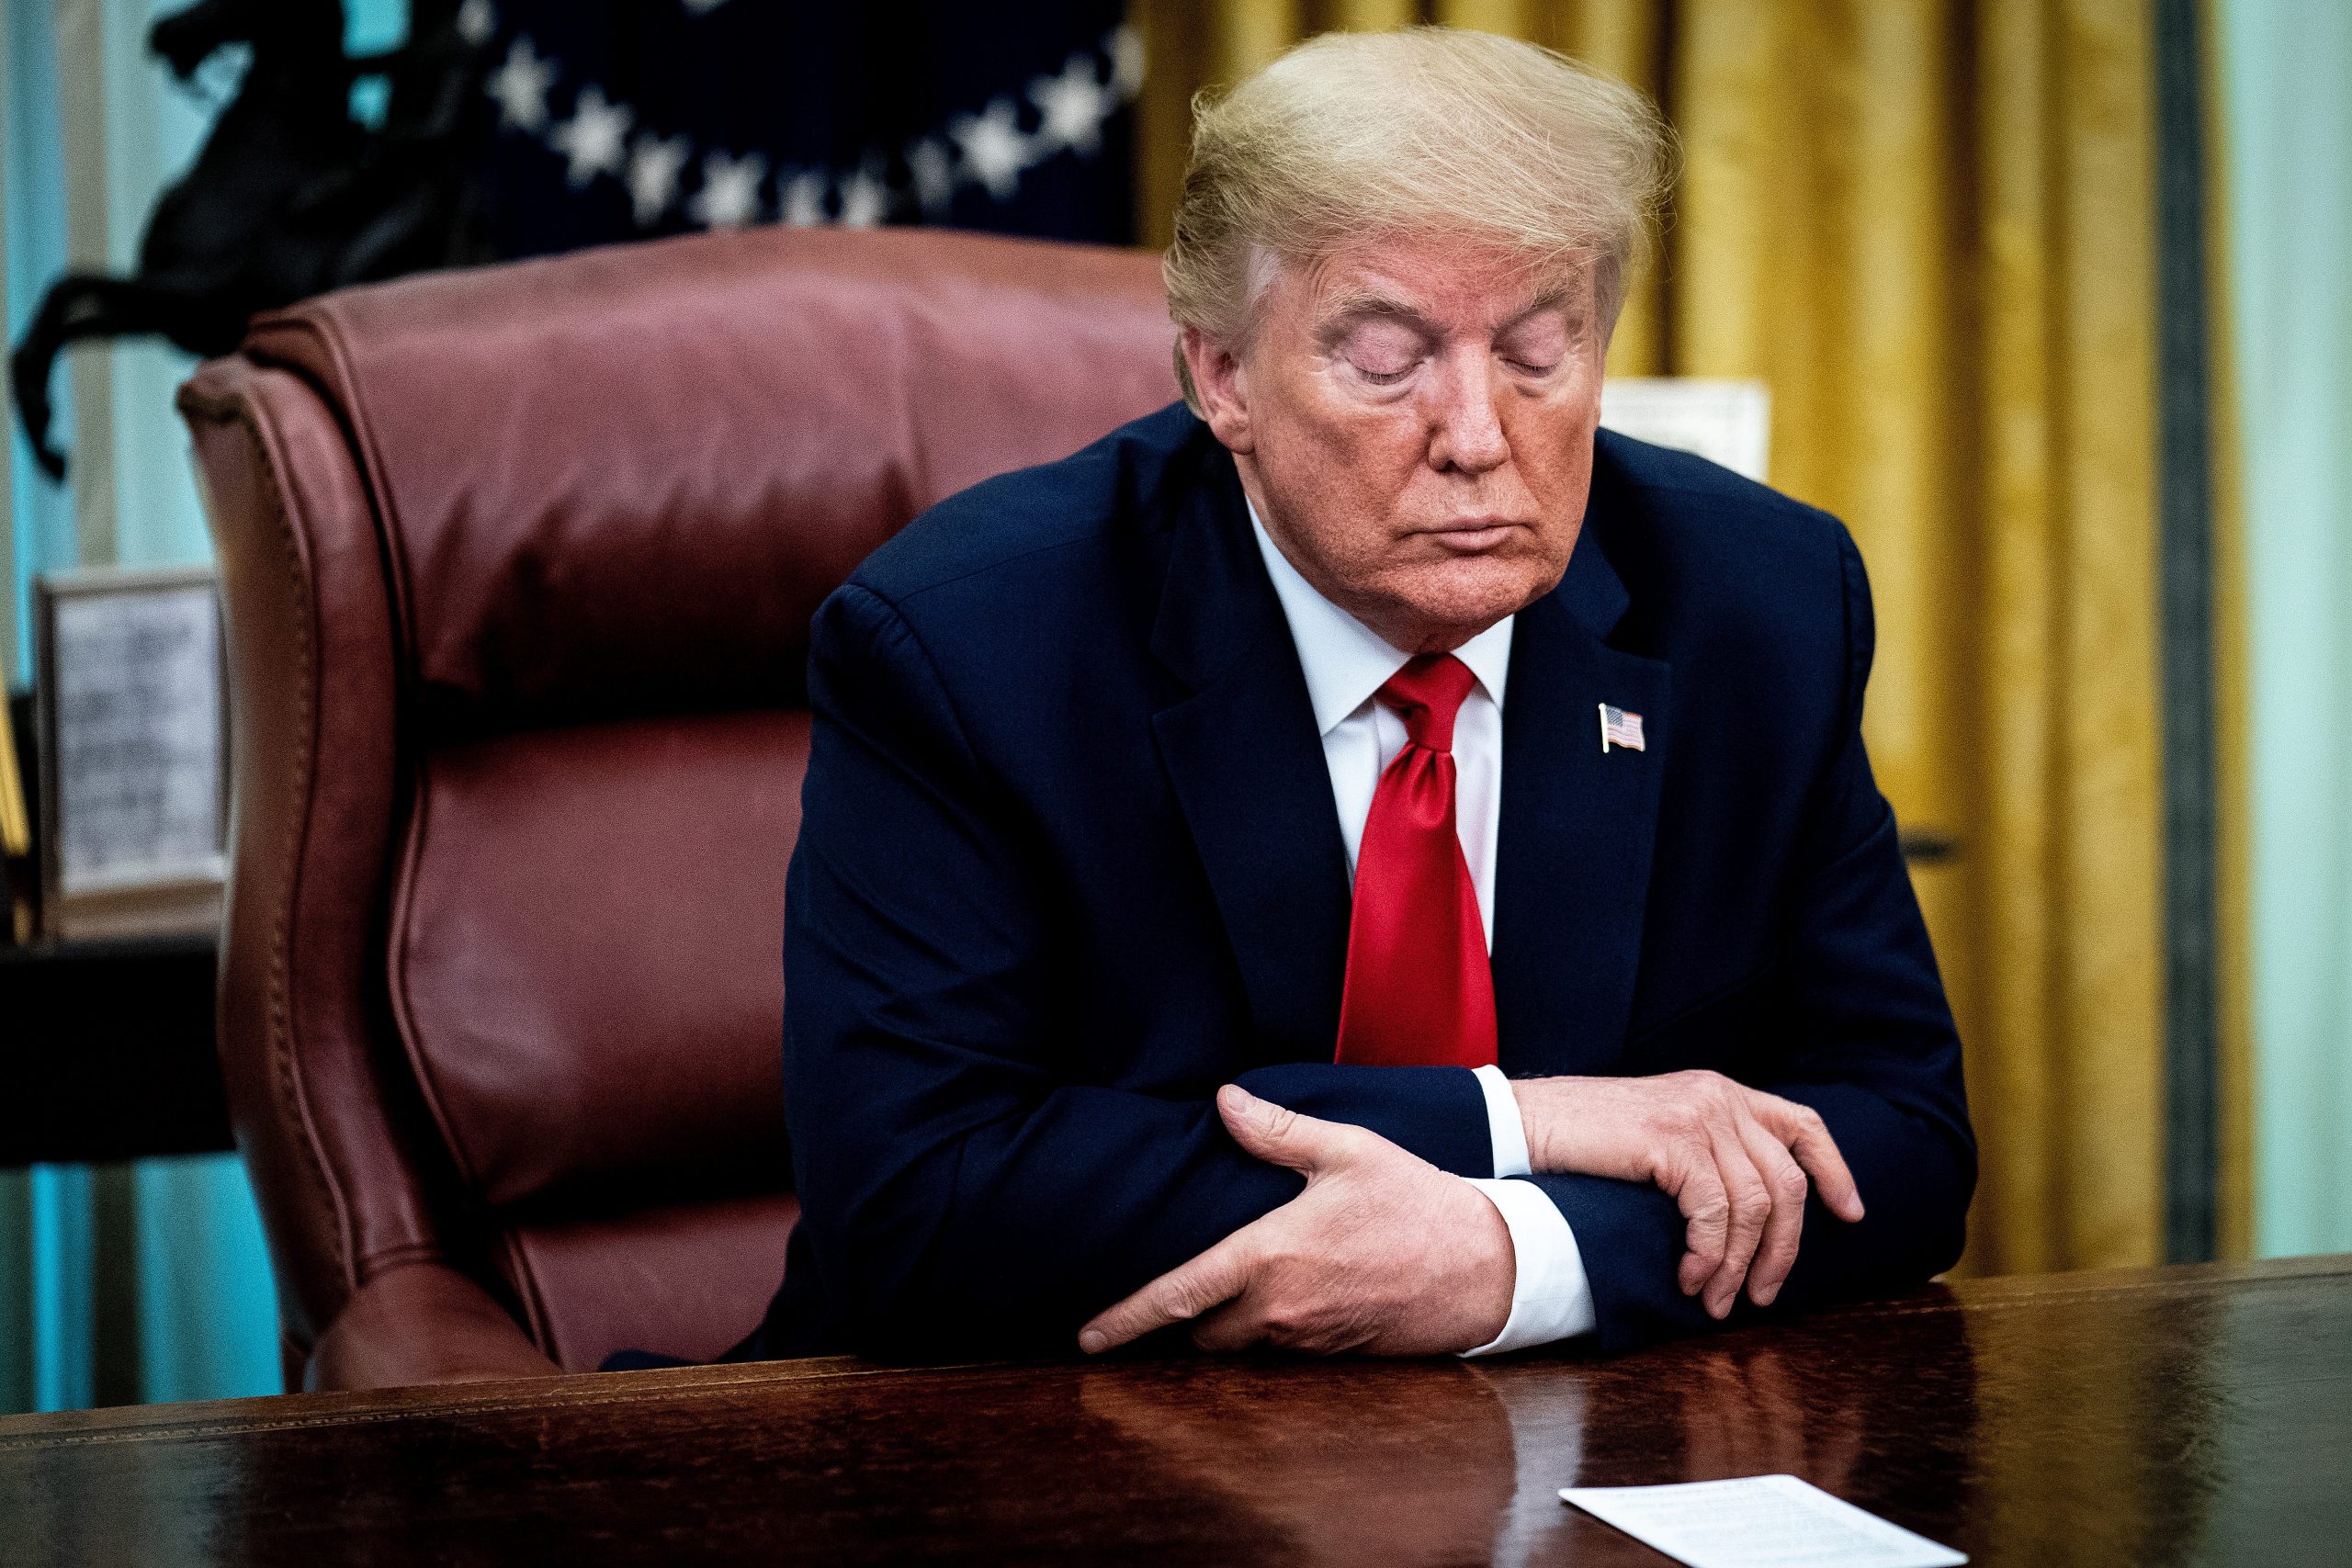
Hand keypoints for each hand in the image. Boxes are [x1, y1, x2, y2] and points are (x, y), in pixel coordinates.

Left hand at [1078, 1085, 1514, 1356]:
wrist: (1487, 1267)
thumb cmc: (1417, 1203)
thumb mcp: (1346, 1151)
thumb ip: (1276, 1132)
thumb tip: (1225, 1100)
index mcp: (1270, 1258)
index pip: (1178, 1297)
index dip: (1127, 1318)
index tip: (1089, 1337)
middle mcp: (1280, 1310)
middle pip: (1202, 1333)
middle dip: (1187, 1317)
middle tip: (1183, 1286)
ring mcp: (1308, 1340)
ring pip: (1242, 1345)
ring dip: (1231, 1322)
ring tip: (1238, 1284)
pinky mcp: (1336, 1355)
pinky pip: (1283, 1349)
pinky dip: (1271, 1327)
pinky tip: (1290, 1293)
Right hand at [1511, 1071, 1864, 1318]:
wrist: (1527, 1125)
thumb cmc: (1586, 1142)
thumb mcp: (1662, 1134)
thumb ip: (1707, 1152)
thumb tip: (1750, 1217)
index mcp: (1723, 1093)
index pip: (1803, 1125)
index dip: (1835, 1172)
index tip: (1851, 1215)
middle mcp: (1719, 1098)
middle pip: (1787, 1182)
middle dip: (1784, 1250)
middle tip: (1762, 1296)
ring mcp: (1698, 1116)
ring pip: (1756, 1206)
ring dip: (1741, 1265)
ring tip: (1717, 1300)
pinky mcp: (1674, 1140)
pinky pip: (1717, 1213)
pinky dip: (1711, 1255)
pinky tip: (1691, 1278)